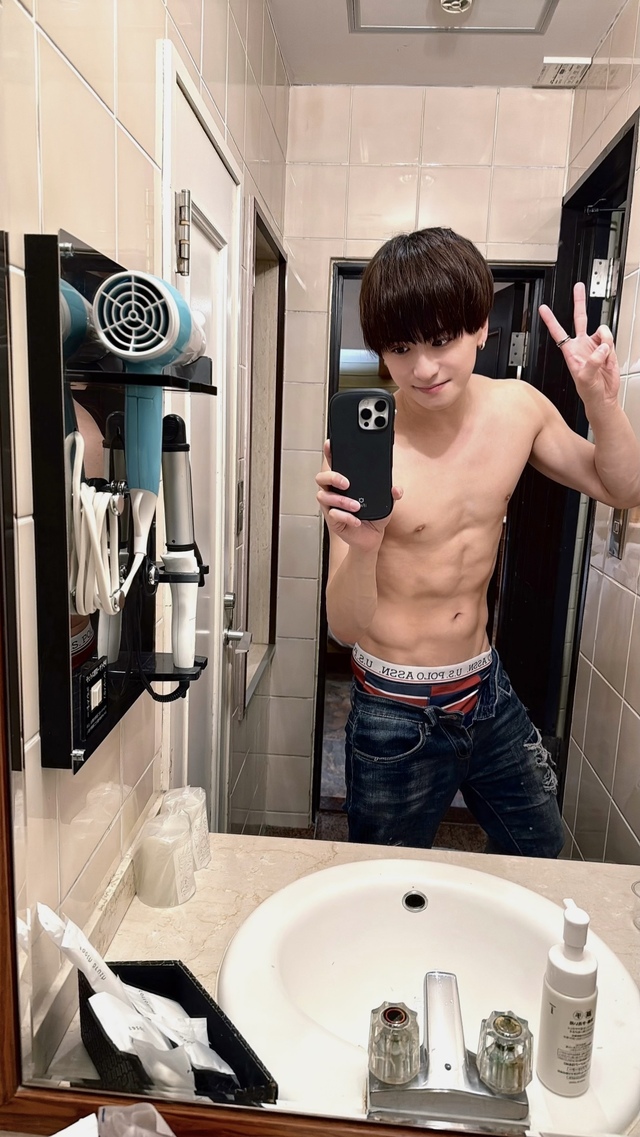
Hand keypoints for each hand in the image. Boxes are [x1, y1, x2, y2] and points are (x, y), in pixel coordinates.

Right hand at [315, 440, 402, 551]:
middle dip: (332, 477)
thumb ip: (391, 493)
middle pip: (322, 478)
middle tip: (346, 483)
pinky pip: (333, 515)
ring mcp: (331, 506)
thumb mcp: (386, 502)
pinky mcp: (333, 520)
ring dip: (341, 501)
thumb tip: (396, 489)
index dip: (329, 452)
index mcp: (344, 481)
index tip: (330, 444)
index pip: (334, 463)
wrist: (371, 536)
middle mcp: (334, 491)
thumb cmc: (374, 514)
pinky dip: (346, 517)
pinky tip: (356, 521)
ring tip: (356, 507)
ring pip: (324, 497)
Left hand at [539, 282, 619, 408]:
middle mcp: (581, 344)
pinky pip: (611, 339)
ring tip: (604, 355)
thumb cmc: (588, 391)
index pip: (558, 332)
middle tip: (578, 287)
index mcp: (570, 351)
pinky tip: (608, 357)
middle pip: (580, 318)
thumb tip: (601, 347)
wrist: (603, 396)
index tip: (543, 308)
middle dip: (579, 301)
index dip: (550, 320)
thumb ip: (593, 360)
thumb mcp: (585, 378)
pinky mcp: (607, 347)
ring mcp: (595, 345)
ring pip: (602, 330)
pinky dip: (611, 347)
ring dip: (605, 340)